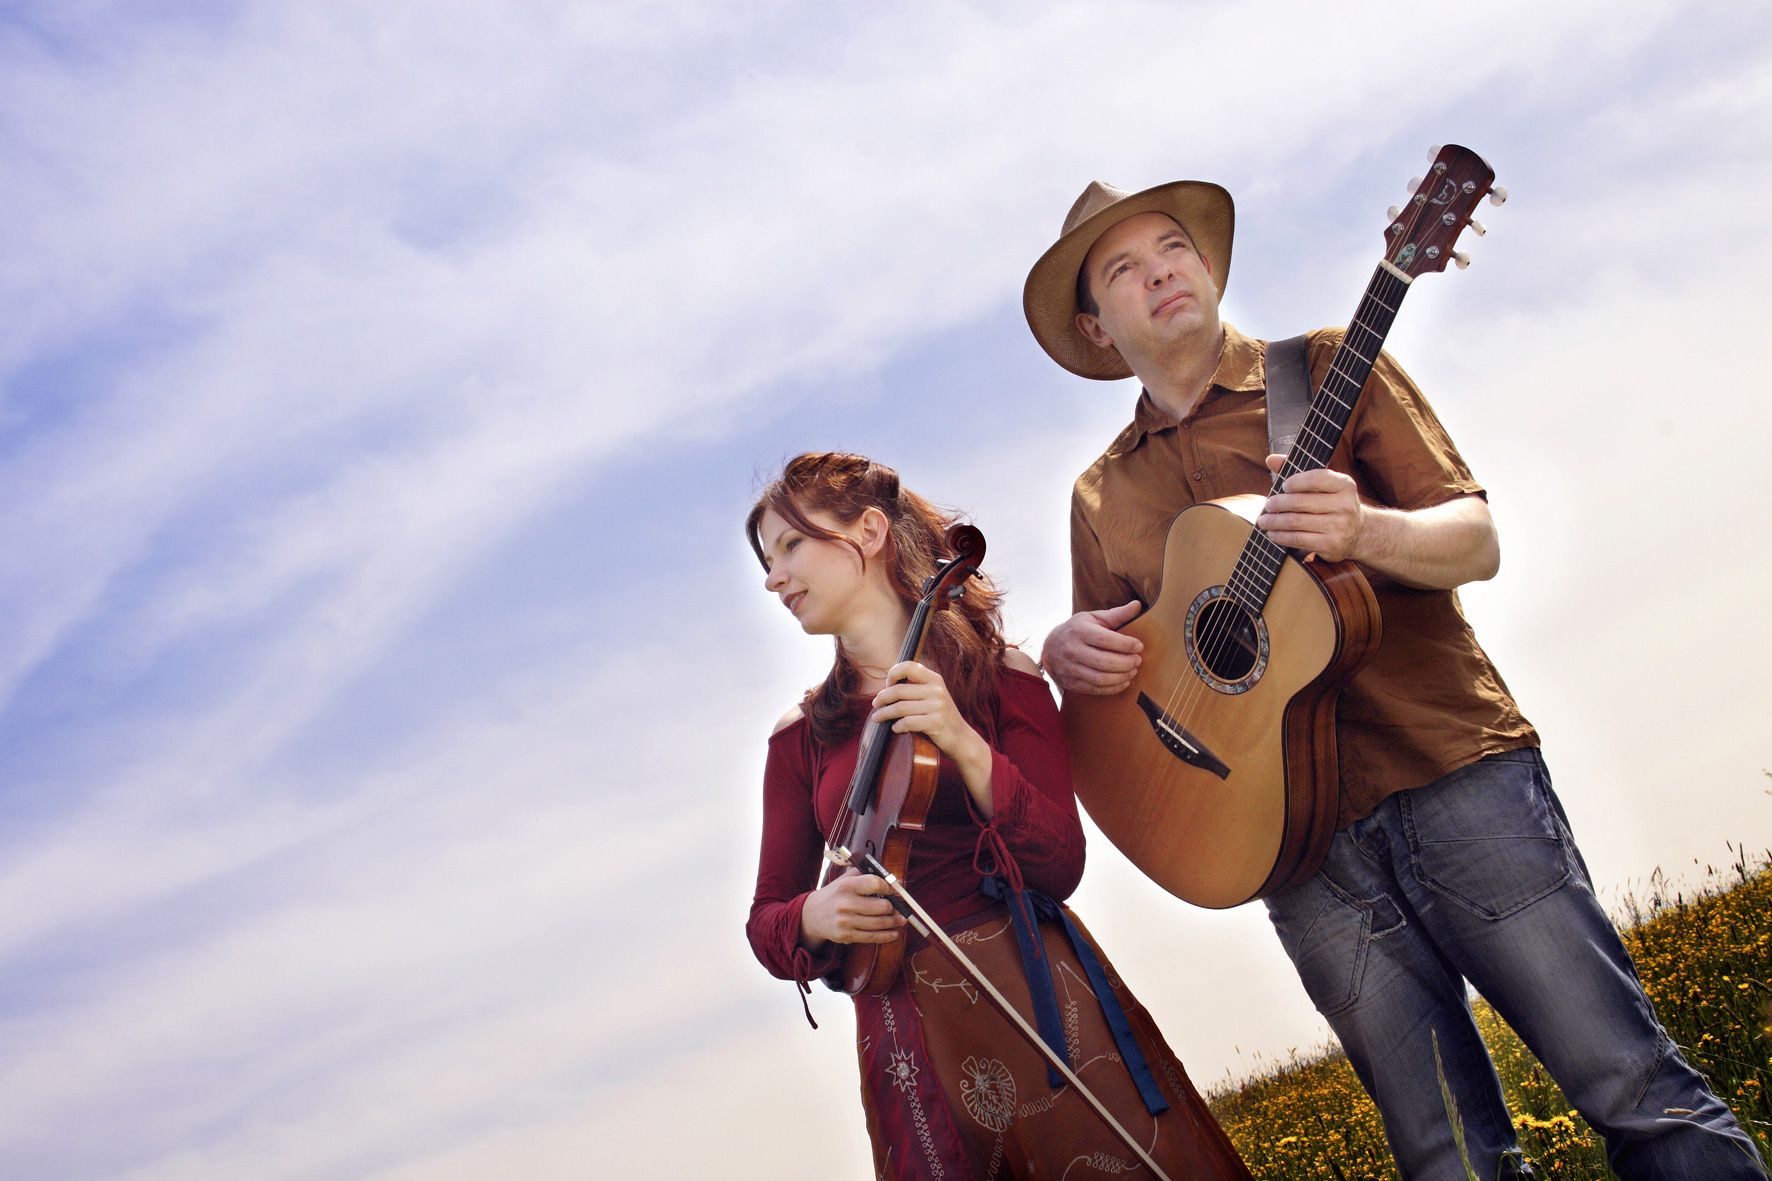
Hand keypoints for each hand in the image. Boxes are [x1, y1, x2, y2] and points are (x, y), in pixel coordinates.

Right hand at [800, 868, 906, 948]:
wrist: (812, 915)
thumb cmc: (835, 894)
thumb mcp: (846, 879)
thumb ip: (868, 875)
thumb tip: (897, 879)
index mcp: (847, 886)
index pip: (875, 883)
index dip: (890, 887)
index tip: (895, 890)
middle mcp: (846, 903)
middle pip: (882, 906)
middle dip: (895, 907)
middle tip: (901, 907)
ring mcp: (846, 921)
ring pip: (880, 923)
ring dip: (895, 922)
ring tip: (901, 919)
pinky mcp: (847, 936)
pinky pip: (873, 937)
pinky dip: (887, 936)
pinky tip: (894, 933)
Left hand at [869, 661, 987, 765]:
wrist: (961, 738)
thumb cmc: (941, 717)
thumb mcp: (933, 696)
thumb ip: (917, 688)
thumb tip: (887, 685)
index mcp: (935, 679)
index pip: (909, 666)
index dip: (893, 673)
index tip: (886, 684)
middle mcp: (937, 690)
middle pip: (899, 690)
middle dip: (882, 697)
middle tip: (875, 704)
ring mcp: (937, 706)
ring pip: (900, 707)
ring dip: (884, 713)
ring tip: (877, 717)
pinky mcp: (936, 723)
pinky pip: (908, 722)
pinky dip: (897, 726)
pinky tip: (894, 728)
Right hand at [1040, 601, 1142, 694]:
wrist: (1050, 648)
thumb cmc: (1077, 630)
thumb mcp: (1093, 618)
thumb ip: (1116, 614)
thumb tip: (1137, 605)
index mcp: (1079, 631)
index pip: (1106, 640)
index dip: (1126, 644)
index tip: (1139, 646)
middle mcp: (1072, 650)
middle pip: (1105, 662)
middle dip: (1127, 663)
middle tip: (1137, 660)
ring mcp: (1070, 669)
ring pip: (1101, 679)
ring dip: (1122, 677)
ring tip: (1133, 671)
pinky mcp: (1072, 683)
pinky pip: (1096, 690)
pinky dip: (1114, 688)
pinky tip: (1124, 681)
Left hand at [1257, 453, 1363, 560]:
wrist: (1358, 532)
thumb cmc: (1332, 503)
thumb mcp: (1323, 485)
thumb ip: (1297, 470)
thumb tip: (1271, 459)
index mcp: (1345, 485)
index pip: (1316, 478)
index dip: (1296, 481)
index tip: (1283, 486)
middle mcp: (1345, 505)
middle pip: (1300, 502)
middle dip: (1278, 503)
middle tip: (1267, 505)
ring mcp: (1339, 526)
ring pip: (1296, 522)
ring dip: (1274, 521)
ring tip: (1263, 520)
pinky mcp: (1330, 544)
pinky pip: (1298, 539)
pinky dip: (1281, 536)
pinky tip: (1273, 534)